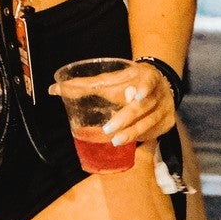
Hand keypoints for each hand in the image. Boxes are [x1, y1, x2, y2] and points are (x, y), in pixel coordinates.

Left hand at [51, 61, 178, 146]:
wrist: (158, 83)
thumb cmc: (127, 82)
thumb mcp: (109, 80)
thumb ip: (83, 85)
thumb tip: (52, 89)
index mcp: (145, 76)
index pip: (147, 81)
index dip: (142, 88)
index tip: (134, 95)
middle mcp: (159, 92)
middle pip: (143, 107)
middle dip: (126, 119)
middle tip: (108, 130)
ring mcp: (167, 108)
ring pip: (150, 123)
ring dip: (133, 133)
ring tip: (116, 140)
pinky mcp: (169, 122)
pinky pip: (155, 133)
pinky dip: (142, 137)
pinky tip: (131, 143)